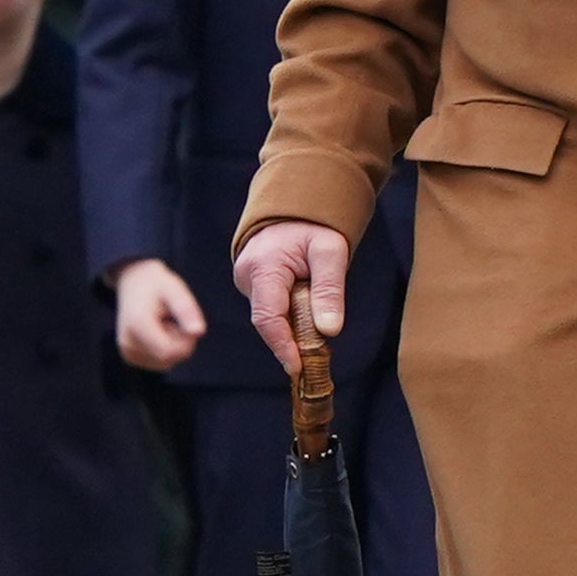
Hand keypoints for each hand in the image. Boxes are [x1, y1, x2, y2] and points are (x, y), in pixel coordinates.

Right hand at [112, 258, 207, 374]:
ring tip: (164, 323)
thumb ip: (186, 310)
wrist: (133, 282)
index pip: (168, 352)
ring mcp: (128, 352)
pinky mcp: (131, 357)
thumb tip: (199, 332)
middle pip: (168, 358)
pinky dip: (166, 349)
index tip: (188, 322)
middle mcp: (128, 343)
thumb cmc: (156, 285)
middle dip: (180, 343)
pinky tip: (159, 332)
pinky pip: (160, 362)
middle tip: (175, 319)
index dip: (186, 342)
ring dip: (174, 346)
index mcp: (137, 325)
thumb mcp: (175, 290)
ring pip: (166, 362)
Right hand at [233, 221, 348, 377]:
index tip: (297, 368)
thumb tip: (330, 330)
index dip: (282, 346)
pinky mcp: (252, 284)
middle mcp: (247, 276)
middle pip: (267, 321)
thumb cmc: (314, 226)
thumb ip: (329, 290)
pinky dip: (288, 320)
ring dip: (291, 330)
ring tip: (316, 340)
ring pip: (268, 317)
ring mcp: (246, 281)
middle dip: (290, 343)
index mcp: (264, 267)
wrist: (293, 208)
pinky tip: (306, 323)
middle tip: (315, 361)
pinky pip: (269, 309)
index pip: (268, 317)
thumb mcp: (330, 251)